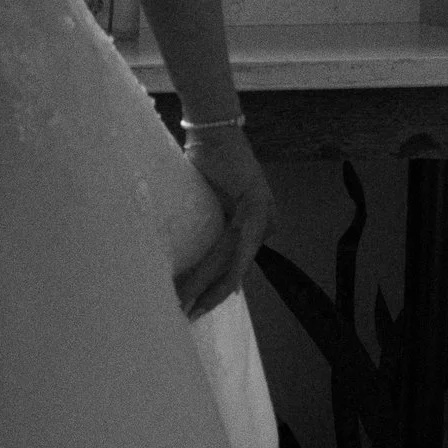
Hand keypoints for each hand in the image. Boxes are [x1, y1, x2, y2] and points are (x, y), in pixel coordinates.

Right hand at [175, 124, 272, 318]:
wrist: (213, 132)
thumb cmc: (205, 161)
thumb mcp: (206, 201)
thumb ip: (207, 228)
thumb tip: (189, 256)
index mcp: (251, 226)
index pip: (233, 265)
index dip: (213, 288)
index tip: (194, 307)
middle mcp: (263, 225)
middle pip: (233, 270)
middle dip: (208, 296)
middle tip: (186, 316)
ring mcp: (263, 219)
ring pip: (232, 265)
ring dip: (204, 287)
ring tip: (184, 305)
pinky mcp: (255, 210)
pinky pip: (232, 250)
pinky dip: (211, 270)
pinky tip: (195, 285)